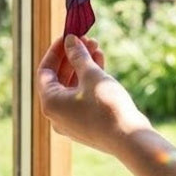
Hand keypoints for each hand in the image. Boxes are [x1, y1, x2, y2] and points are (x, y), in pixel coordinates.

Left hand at [36, 35, 151, 155]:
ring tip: (96, 48)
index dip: (56, 51)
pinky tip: (101, 64)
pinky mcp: (86, 124)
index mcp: (50, 103)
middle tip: (86, 39)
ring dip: (82, 66)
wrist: (129, 139)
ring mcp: (71, 121)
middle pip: (59, 78)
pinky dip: (88, 81)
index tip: (68, 36)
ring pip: (72, 87)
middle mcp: (56, 115)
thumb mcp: (91, 75)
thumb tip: (69, 40)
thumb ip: (78, 56)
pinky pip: (82, 97)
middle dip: (72, 56)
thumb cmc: (107, 106)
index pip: (45, 71)